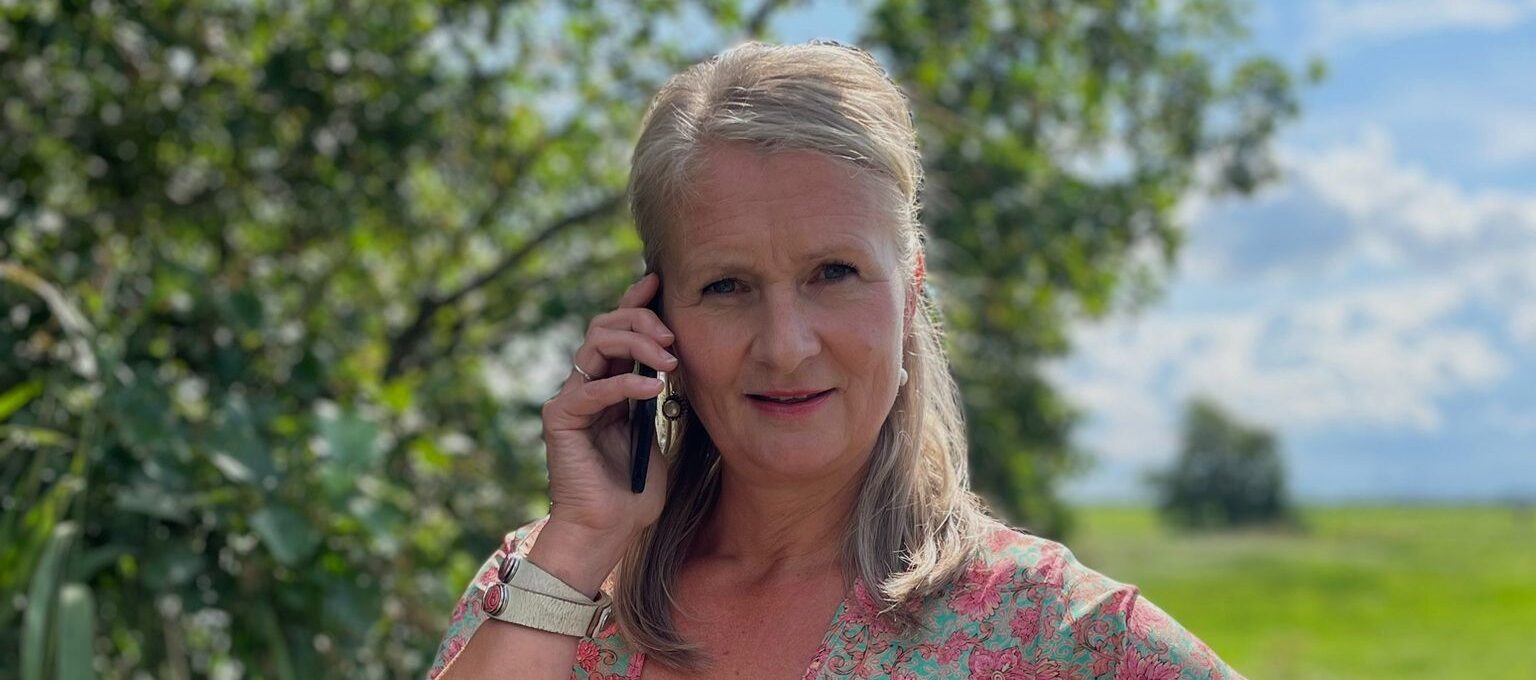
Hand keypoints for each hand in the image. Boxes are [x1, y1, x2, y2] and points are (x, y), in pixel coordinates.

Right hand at [539, 272, 673, 550]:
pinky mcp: (560, 419)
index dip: (636, 302)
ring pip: (594, 344)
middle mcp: (585, 386)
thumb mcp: (657, 437)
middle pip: (604, 326)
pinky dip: (624, 383)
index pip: (618, 331)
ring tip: (668, 360)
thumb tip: (680, 364)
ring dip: (635, 343)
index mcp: (608, 386)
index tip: (660, 281)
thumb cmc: (634, 494)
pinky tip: (652, 389)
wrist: (607, 532)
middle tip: (673, 338)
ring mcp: (570, 400)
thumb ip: (661, 402)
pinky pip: (592, 388)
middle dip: (641, 321)